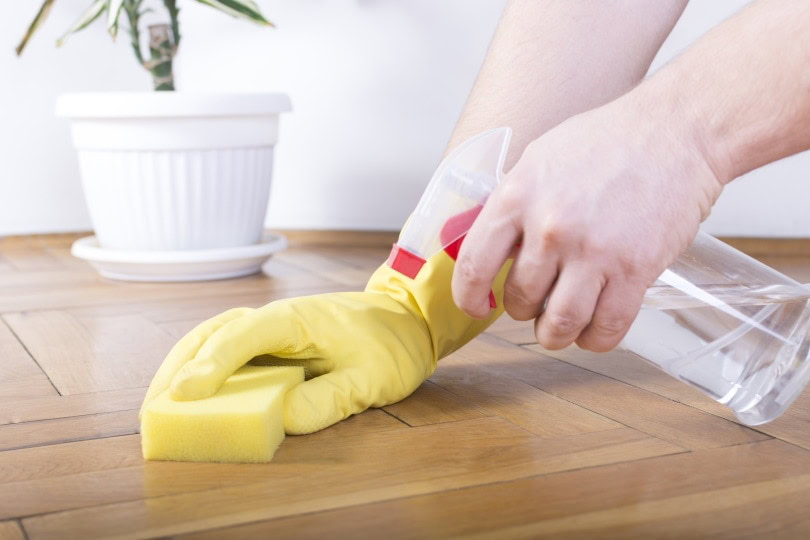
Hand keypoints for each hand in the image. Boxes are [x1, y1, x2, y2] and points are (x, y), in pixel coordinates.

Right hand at [141, 250, 506, 433]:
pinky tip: (192, 395)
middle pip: (212, 334)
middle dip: (179, 368)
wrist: (407, 320)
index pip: (241, 336)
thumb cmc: (391, 345)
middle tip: (153, 407)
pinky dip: (204, 368)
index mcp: (295, 319)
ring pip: (213, 339)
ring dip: (183, 367)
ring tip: (159, 404)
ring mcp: (271, 327)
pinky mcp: (272, 341)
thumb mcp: (372, 379)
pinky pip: (228, 351)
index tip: (183, 393)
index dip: (210, 365)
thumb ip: (329, 400)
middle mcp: (275, 318)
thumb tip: (281, 419)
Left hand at [451, 96, 722, 351]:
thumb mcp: (539, 159)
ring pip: (558, 325)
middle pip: (518, 301)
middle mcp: (550, 227)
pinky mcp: (635, 270)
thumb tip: (491, 247)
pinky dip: (595, 338)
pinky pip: (606, 329)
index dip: (468, 298)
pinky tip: (595, 328)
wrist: (675, 130)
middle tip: (537, 301)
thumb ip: (511, 204)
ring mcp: (593, 251)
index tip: (475, 308)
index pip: (474, 266)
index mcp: (517, 197)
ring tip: (561, 323)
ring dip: (555, 333)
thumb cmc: (608, 141)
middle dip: (524, 310)